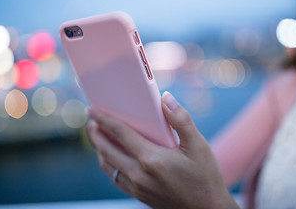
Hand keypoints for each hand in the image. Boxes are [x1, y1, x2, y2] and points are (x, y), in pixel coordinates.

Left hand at [87, 92, 238, 208]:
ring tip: (98, 139)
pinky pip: (116, 178)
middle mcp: (139, 175)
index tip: (92, 110)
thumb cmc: (205, 177)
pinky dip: (109, 165)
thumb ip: (181, 119)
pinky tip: (113, 159)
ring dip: (100, 151)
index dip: (104, 119)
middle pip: (107, 150)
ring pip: (108, 167)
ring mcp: (137, 188)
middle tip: (90, 122)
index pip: (120, 133)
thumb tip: (165, 99)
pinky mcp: (140, 196)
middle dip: (95, 134)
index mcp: (151, 159)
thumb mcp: (199, 145)